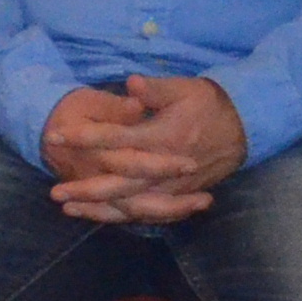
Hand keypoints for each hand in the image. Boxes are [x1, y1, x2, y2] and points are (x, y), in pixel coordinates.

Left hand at [45, 74, 243, 220]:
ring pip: (133, 205)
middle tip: (55, 193)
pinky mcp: (181, 195)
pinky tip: (101, 218)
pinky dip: (124, 217)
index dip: (84, 137)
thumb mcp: (185, 89)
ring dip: (101, 209)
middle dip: (86, 189)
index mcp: (163, 137)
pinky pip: (149, 213)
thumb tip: (131, 83)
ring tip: (69, 209)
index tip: (55, 136)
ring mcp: (174, 185)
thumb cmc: (209, 103)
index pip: (116, 139)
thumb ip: (156, 89)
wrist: (246, 125)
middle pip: (120, 183)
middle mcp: (166, 167)